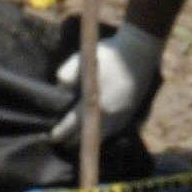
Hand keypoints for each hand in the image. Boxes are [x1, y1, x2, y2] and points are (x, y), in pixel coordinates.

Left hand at [49, 21, 165, 146]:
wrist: (140, 51)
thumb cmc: (109, 55)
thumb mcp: (82, 59)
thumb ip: (66, 75)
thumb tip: (60, 90)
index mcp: (93, 104)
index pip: (71, 127)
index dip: (60, 134)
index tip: (52, 137)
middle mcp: (108, 117)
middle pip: (86, 139)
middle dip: (72, 140)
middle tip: (62, 138)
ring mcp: (121, 118)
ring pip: (101, 138)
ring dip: (88, 139)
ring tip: (78, 136)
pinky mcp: (130, 115)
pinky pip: (113, 132)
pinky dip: (102, 133)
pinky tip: (96, 127)